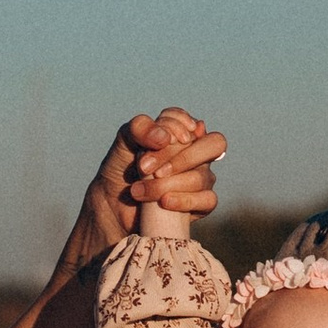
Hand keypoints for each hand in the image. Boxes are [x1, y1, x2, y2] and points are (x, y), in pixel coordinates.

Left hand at [91, 107, 225, 245]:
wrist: (113, 204)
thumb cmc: (122, 168)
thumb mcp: (124, 141)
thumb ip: (140, 128)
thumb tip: (165, 138)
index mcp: (182, 133)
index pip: (190, 124)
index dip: (175, 130)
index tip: (156, 142)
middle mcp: (196, 154)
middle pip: (215, 144)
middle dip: (183, 157)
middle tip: (150, 169)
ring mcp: (201, 178)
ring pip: (202, 177)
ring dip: (167, 184)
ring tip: (139, 190)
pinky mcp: (201, 204)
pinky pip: (208, 200)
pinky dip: (185, 200)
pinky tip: (164, 201)